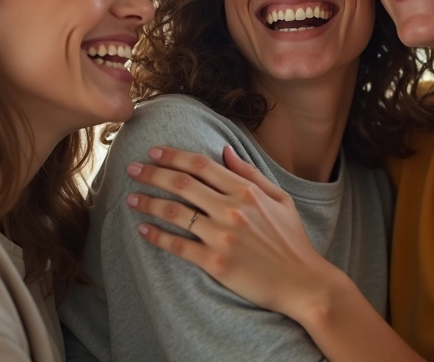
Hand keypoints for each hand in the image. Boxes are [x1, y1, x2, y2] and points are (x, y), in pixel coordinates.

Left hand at [125, 145, 343, 319]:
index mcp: (246, 191)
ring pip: (175, 213)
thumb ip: (250, 173)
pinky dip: (157, 236)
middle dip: (152, 173)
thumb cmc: (292, 240)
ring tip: (131, 198)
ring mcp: (223, 237)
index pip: (201, 165)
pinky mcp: (216, 263)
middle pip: (182, 184)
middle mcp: (232, 210)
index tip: (154, 152)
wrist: (302, 282)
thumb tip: (225, 151)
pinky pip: (178, 246)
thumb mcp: (279, 198)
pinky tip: (142, 229)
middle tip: (131, 169)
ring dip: (148, 202)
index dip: (174, 156)